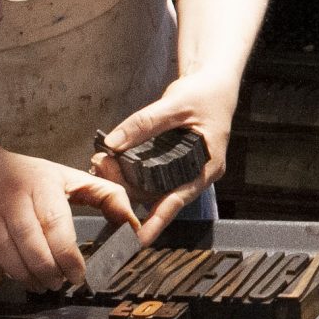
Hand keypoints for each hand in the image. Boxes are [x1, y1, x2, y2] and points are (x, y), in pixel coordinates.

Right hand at [0, 150, 137, 288]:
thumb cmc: (26, 177)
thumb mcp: (67, 177)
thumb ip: (105, 195)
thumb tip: (134, 224)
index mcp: (40, 186)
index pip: (56, 226)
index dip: (68, 256)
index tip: (78, 275)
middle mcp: (11, 202)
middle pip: (33, 249)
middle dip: (50, 273)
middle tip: (59, 282)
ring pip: (8, 260)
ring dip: (27, 279)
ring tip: (41, 283)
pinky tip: (8, 276)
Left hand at [92, 75, 236, 239]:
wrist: (215, 79)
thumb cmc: (208, 92)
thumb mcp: (177, 103)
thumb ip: (145, 122)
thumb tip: (113, 142)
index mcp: (208, 165)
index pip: (179, 198)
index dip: (158, 220)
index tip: (139, 238)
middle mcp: (197, 172)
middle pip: (160, 194)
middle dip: (129, 190)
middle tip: (103, 172)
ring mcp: (185, 168)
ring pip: (152, 185)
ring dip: (126, 179)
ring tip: (103, 163)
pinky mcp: (173, 160)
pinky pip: (151, 173)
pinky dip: (132, 169)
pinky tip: (114, 160)